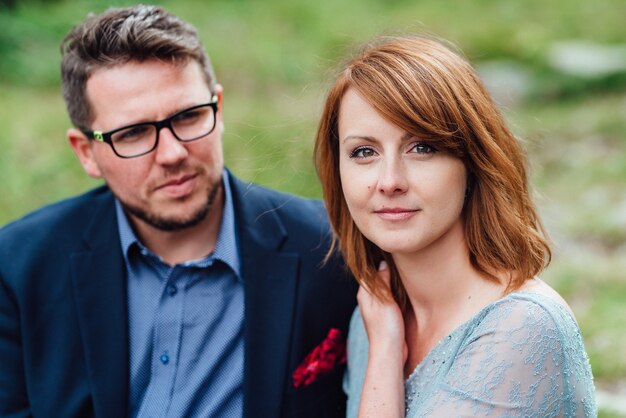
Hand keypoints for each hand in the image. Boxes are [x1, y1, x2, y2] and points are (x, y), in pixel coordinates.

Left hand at [356, 261, 406, 417]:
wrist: (389, 351)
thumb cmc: (385, 325)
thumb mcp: (384, 299)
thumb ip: (382, 281)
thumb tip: (382, 263)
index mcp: (364, 294)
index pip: (367, 271)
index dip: (374, 259)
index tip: (384, 248)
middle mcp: (368, 300)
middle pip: (375, 278)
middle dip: (383, 268)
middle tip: (396, 255)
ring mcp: (378, 308)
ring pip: (384, 288)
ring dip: (391, 279)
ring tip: (402, 266)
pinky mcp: (387, 316)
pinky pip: (391, 298)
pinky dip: (396, 290)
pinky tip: (404, 287)